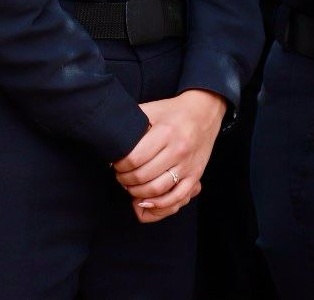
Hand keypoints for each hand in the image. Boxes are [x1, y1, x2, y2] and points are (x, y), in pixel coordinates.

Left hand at [112, 89, 226, 222]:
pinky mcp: (195, 175)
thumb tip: (110, 139)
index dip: (119, 165)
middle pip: (143, 176)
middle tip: (119, 176)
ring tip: (129, 186)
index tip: (114, 163)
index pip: (134, 158)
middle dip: (125, 179)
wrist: (204, 112)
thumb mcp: (151, 109)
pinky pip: (177, 197)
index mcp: (165, 132)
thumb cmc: (172, 111)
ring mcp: (188, 165)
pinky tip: (146, 201)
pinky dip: (159, 204)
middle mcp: (178, 150)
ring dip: (137, 192)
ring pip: (157, 189)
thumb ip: (131, 122)